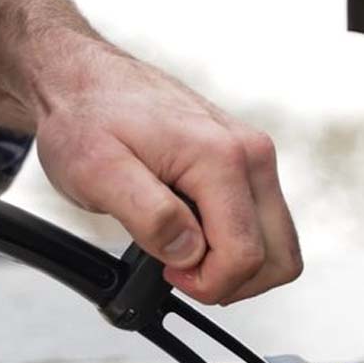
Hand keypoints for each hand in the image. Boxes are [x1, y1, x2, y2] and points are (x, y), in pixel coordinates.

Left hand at [0, 0, 301, 304]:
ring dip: (236, 266)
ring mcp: (254, 158)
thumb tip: (189, 252)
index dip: (207, 283)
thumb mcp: (97, 173)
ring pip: (277, 245)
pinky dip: (235, 244)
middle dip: (232, 281)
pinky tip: (194, 233)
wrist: (84, 79)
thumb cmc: (87, 116)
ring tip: (186, 253)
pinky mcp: (247, 163)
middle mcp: (251, 153)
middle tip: (183, 271)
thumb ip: (148, 215)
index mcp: (221, 157)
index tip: (170, 273)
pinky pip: (262, 225)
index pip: (244, 254)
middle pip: (279, 256)